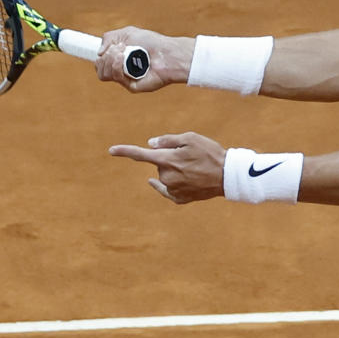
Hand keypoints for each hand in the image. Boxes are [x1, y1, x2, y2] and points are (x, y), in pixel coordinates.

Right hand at [96, 28, 190, 91]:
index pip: (101, 63)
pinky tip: (125, 58)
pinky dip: (116, 65)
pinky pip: (115, 77)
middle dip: (105, 56)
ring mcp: (125, 79)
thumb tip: (99, 53)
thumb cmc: (151, 42)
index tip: (101, 52)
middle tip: (120, 48)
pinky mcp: (131, 86)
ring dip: (110, 59)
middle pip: (99, 68)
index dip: (99, 58)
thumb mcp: (127, 33)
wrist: (166, 53)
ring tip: (124, 52)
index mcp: (119, 59)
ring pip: (103, 73)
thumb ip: (109, 38)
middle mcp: (121, 70)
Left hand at [107, 132, 223, 202]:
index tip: (111, 150)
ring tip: (195, 169)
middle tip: (191, 157)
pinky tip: (187, 181)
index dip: (125, 151)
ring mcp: (172, 189)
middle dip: (169, 159)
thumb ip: (168, 140)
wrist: (227, 176)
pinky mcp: (179, 199)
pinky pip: (170, 190)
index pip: (140, 154)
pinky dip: (175, 184)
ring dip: (175, 171)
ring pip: (166, 176)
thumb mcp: (190, 138)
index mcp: (167, 159)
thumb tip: (150, 144)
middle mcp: (166, 176)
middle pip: (159, 164)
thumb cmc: (210, 153)